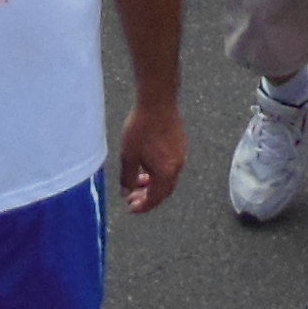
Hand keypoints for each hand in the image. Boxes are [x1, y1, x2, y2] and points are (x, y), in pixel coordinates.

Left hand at [117, 96, 184, 214]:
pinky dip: (158, 171)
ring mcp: (181, 154)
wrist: (157, 101)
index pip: (155, 198)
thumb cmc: (142, 127)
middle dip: (148, 197)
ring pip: (167, 177)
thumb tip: (126, 192)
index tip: (130, 208)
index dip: (142, 206)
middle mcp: (177, 166)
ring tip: (138, 180)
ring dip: (153, 183)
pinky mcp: (180, 143)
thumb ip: (127, 178)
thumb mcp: (128, 156)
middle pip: (164, 191)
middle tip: (133, 197)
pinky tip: (146, 164)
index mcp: (166, 173)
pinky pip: (171, 165)